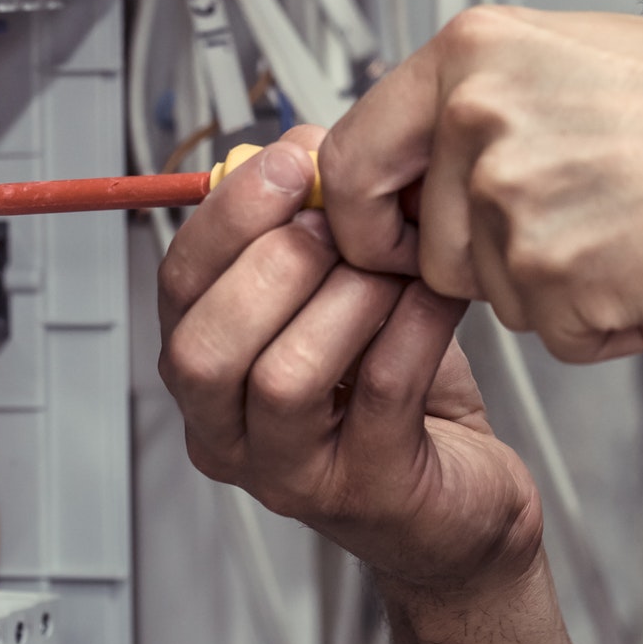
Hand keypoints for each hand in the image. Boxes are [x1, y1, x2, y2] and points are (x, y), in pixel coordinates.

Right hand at [157, 127, 546, 599]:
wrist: (465, 500)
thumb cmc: (399, 394)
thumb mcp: (342, 298)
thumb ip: (314, 231)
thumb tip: (307, 143)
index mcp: (210, 372)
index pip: (178, 289)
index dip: (226, 216)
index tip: (287, 160)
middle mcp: (231, 432)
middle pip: (203, 348)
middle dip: (273, 262)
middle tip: (341, 221)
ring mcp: (292, 473)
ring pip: (284, 377)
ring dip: (347, 298)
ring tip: (395, 265)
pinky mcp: (367, 490)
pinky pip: (380, 392)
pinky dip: (412, 325)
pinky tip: (438, 294)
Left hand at [320, 7, 642, 361]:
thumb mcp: (564, 56)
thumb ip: (471, 101)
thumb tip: (403, 157)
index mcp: (468, 52)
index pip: (347, 158)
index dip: (362, 216)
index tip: (389, 237)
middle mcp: (475, 117)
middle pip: (418, 244)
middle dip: (473, 265)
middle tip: (552, 241)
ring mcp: (512, 198)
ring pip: (487, 294)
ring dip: (547, 288)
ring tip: (625, 230)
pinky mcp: (556, 275)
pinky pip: (550, 335)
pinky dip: (602, 325)